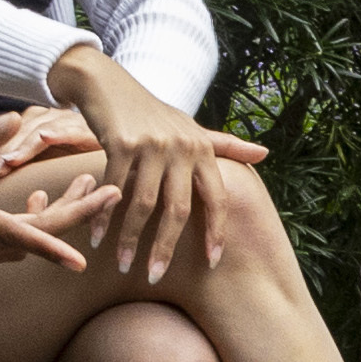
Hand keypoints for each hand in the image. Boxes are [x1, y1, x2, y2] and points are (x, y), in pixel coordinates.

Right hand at [0, 111, 110, 269]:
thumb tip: (16, 120)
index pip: (17, 235)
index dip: (54, 246)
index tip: (85, 261)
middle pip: (27, 241)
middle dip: (70, 217)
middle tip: (104, 189)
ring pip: (14, 247)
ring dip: (48, 224)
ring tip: (77, 186)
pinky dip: (21, 230)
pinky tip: (30, 201)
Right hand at [43, 47, 273, 285]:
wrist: (107, 84)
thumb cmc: (151, 113)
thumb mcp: (190, 127)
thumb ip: (224, 145)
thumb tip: (265, 154)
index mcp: (202, 148)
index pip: (217, 198)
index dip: (216, 232)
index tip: (212, 263)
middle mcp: (182, 146)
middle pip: (178, 210)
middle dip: (166, 248)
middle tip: (156, 277)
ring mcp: (152, 144)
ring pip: (143, 205)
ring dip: (130, 240)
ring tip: (122, 266)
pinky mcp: (122, 143)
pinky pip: (114, 190)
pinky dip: (103, 218)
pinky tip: (95, 238)